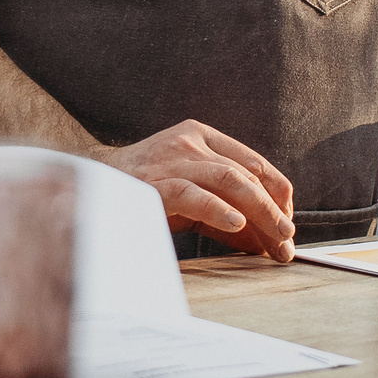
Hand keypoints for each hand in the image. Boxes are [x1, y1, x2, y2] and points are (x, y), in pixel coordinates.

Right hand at [101, 120, 296, 259]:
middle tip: (289, 240)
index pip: (255, 162)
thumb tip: (268, 241)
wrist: (89, 184)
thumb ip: (226, 210)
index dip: (279, 194)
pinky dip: (220, 210)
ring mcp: (172, 160)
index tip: (288, 223)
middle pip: (248, 174)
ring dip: (261, 211)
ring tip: (278, 237)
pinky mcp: (155, 184)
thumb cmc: (145, 192)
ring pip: (231, 180)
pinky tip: (238, 226)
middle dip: (275, 210)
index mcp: (201, 136)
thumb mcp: (190, 195)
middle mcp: (190, 142)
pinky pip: (195, 195)